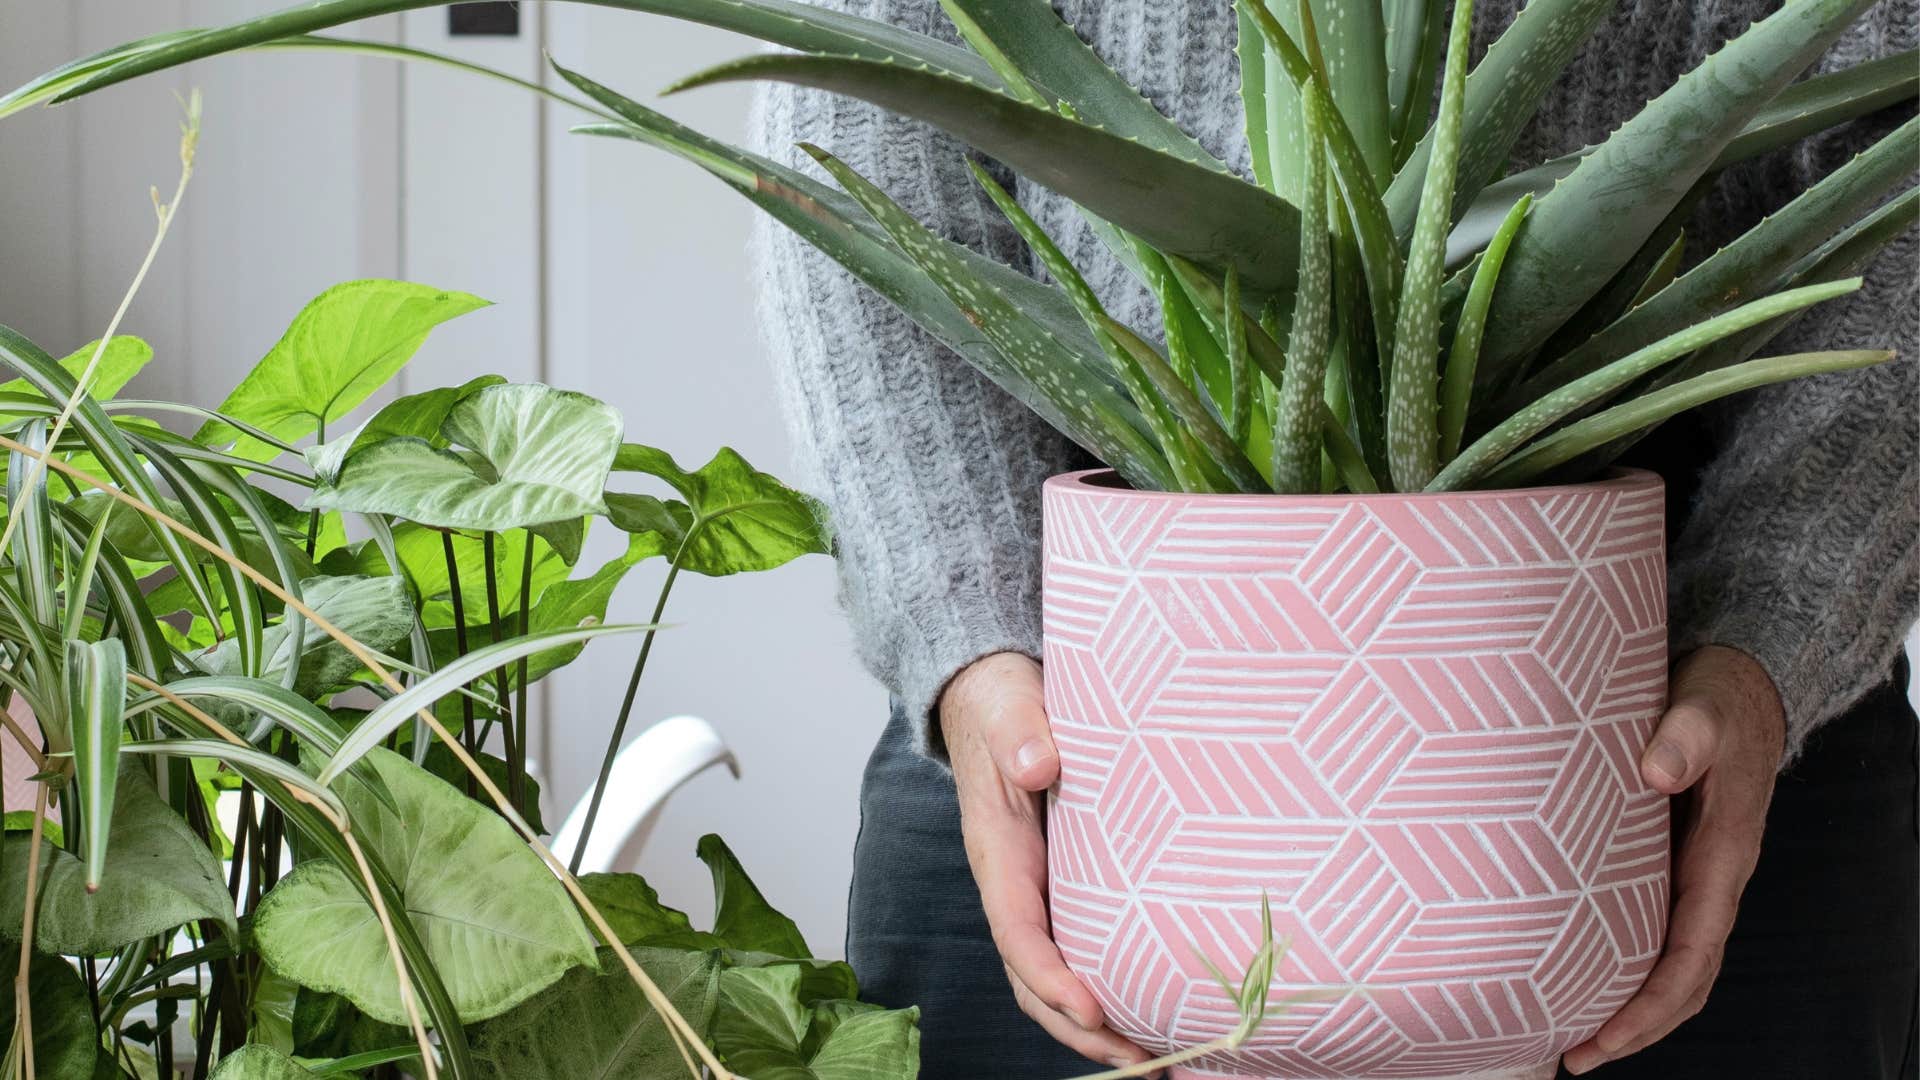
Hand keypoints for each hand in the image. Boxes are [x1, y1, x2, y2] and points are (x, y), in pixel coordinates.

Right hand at [939, 652, 1157, 1071]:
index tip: (1093, 1010)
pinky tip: (1158, 1010)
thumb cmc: (1005, 704)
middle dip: (1082, 1028)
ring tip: (1157, 1061)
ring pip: (1058, 976)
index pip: (1017, 931)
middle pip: (1036, 978)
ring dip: (1099, 1026)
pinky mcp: (1067, 888)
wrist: (996, 698)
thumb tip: (1040, 764)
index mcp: (999, 854)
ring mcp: (1041, 893)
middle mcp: (1016, 886)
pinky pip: (1082, 952)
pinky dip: (1112, 992)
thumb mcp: (1011, 709)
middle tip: (1142, 1062)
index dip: (1051, 978)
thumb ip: (1020, 735)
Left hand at [1562, 645, 1784, 1073]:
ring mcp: (1691, 876)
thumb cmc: (1717, 700)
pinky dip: (1624, 965)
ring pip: (1670, 962)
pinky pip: (1653, 931)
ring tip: (1569, 1037)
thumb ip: (1681, 735)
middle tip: (1573, 1056)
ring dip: (1629, 1006)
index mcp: (1722, 856)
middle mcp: (1711, 879)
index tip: (1607, 1038)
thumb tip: (1655, 770)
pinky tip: (1576, 972)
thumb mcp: (1702, 708)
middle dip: (1636, 1026)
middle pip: (1684, 979)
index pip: (1692, 953)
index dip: (1652, 1005)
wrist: (1738, 688)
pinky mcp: (1669, 864)